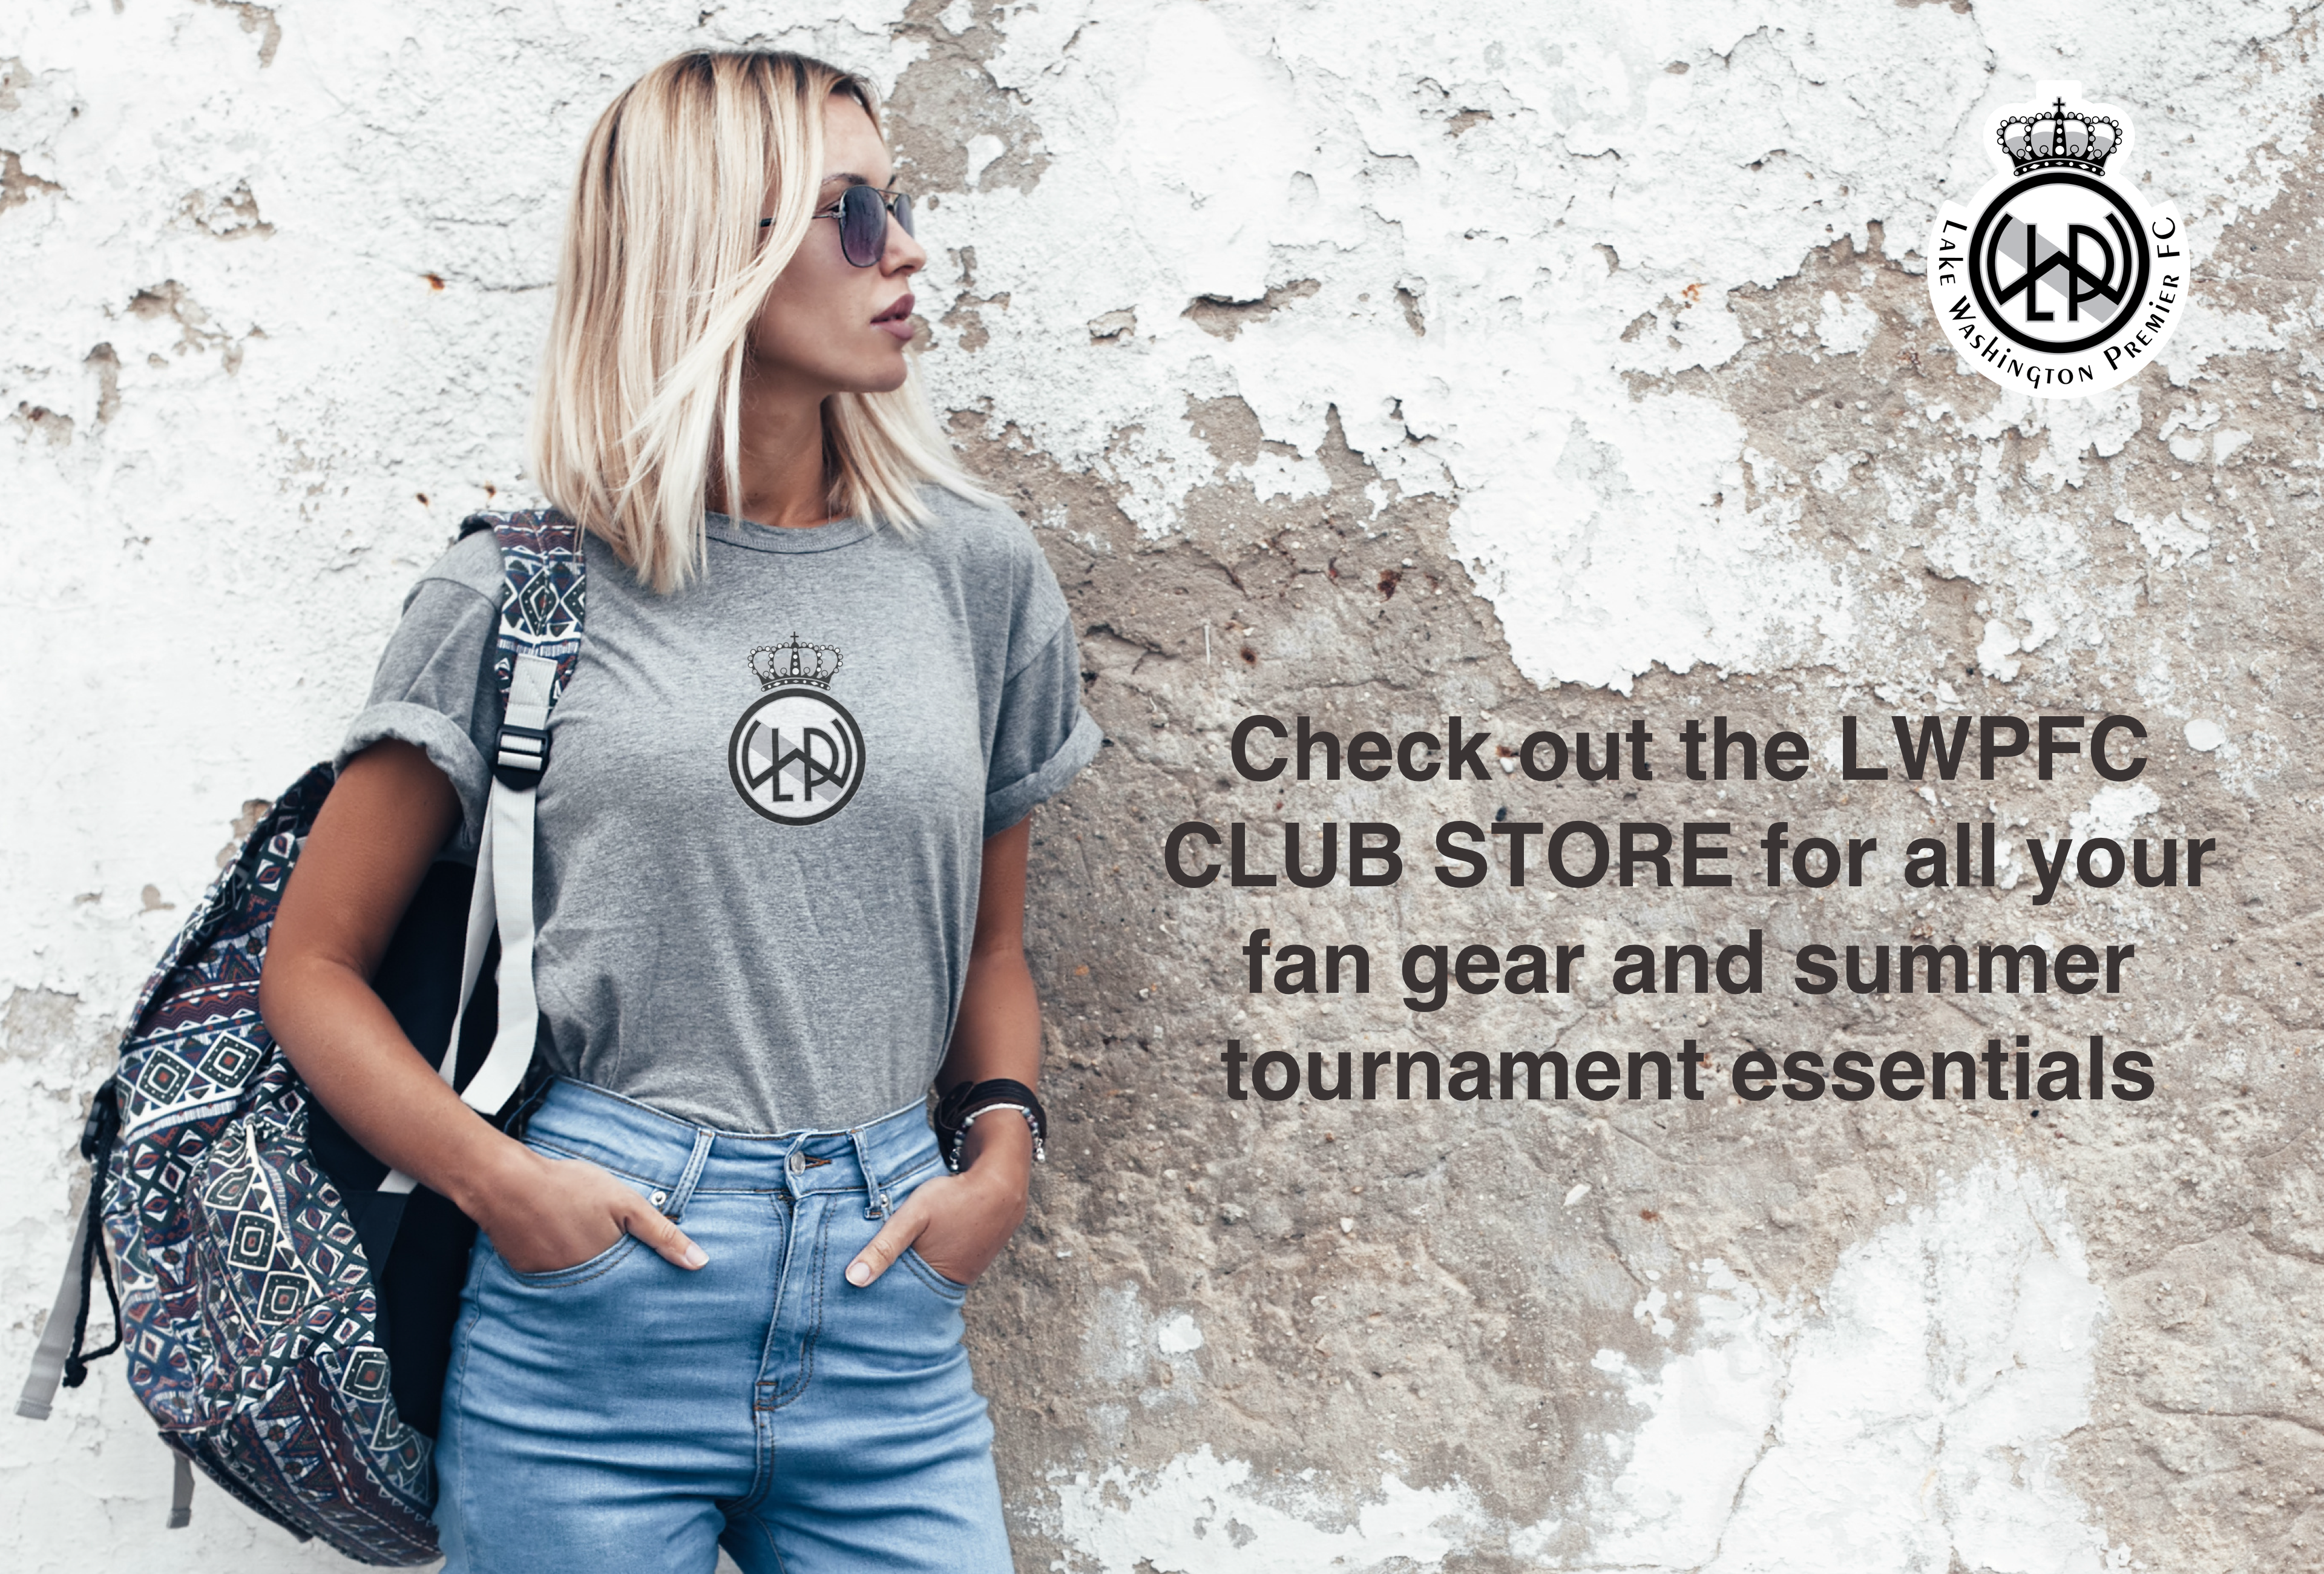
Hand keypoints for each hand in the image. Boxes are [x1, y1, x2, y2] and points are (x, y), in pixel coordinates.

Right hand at [466, 1139, 707, 1275]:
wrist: (505, 1185)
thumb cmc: (569, 1188)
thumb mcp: (624, 1204)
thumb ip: (662, 1234)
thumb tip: (700, 1263)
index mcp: (610, 1271)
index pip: (637, 1291)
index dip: (649, 1288)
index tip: (663, 1294)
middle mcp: (582, 1287)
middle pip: (611, 1295)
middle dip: (622, 1290)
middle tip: (621, 1269)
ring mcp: (554, 1285)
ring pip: (584, 1289)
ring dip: (592, 1280)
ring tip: (588, 1253)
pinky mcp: (531, 1278)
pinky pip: (556, 1282)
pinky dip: (564, 1271)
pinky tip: (561, 1248)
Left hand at [846, 1116, 1032, 1287]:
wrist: (1002, 1182)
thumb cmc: (955, 1197)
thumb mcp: (913, 1216)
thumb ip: (884, 1247)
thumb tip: (852, 1280)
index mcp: (936, 1279)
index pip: (900, 1297)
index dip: (880, 1292)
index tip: (858, 1290)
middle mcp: (953, 1282)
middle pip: (915, 1286)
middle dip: (896, 1280)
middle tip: (872, 1270)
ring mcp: (968, 1270)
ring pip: (931, 1273)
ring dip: (915, 1265)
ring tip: (896, 1255)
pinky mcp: (975, 1256)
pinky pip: (946, 1262)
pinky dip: (933, 1255)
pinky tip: (926, 1242)